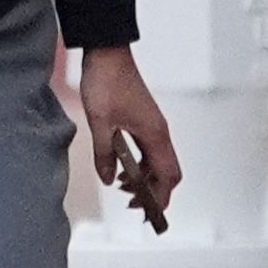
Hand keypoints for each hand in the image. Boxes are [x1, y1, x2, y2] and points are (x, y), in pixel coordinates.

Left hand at [80, 44, 181, 233]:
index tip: (149, 213)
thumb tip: (109, 179)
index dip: (160, 197)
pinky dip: (138, 163)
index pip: (168, 175)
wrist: (107, 53)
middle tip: (134, 206)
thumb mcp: (100, 122)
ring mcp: (152, 126)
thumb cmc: (106, 83)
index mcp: (155, 135)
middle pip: (166, 171)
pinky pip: (147, 149)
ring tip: (123, 190)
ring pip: (156, 161)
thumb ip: (104, 153)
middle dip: (153, 191)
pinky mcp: (143, 119)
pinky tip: (121, 168)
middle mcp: (159, 132)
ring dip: (144, 178)